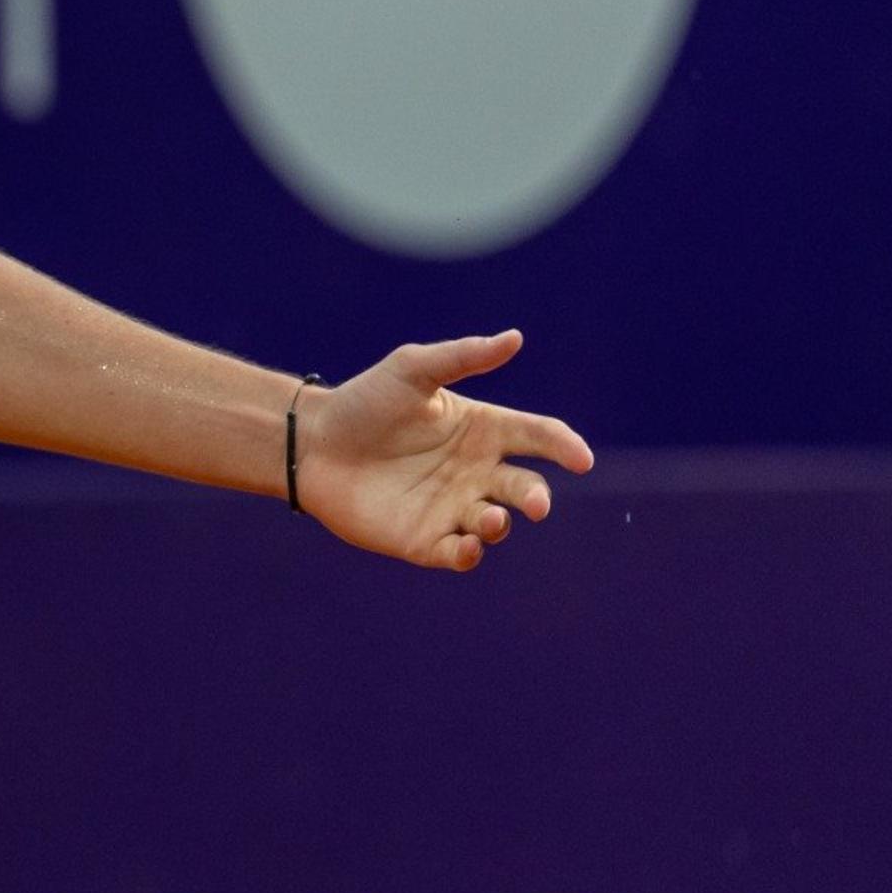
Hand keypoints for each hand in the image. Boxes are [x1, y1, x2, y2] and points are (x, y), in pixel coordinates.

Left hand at [296, 330, 596, 571]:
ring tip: (489, 518)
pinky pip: (459, 554)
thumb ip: (462, 358)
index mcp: (483, 430)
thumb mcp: (412, 370)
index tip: (580, 459)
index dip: (565, 447)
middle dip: (536, 498)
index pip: (539, 437)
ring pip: (496, 524)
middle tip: (533, 502)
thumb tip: (514, 338)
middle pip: (525, 488)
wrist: (311, 443)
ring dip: (500, 525)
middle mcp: (476, 472)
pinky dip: (469, 554)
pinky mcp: (425, 539)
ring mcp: (453, 507)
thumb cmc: (364, 402)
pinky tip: (465, 546)